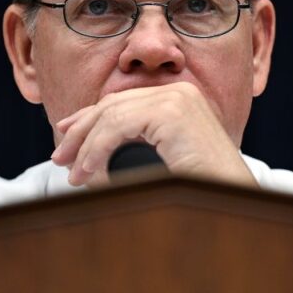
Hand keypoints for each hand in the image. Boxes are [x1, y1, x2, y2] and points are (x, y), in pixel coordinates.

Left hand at [50, 82, 256, 187]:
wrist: (231, 200)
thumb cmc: (202, 189)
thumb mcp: (164, 161)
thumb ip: (137, 150)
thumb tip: (90, 156)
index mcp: (179, 98)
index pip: (122, 101)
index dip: (89, 118)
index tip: (66, 137)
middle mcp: (179, 92)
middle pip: (112, 105)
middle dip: (80, 131)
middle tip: (60, 158)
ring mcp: (177, 99)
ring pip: (110, 116)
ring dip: (85, 147)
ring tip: (73, 174)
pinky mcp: (171, 113)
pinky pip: (118, 126)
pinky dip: (96, 150)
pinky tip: (87, 171)